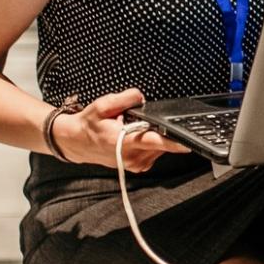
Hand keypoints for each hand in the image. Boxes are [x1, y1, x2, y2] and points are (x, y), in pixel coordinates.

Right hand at [51, 87, 191, 170]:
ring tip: (130, 130)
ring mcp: (135, 163)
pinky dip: (148, 143)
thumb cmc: (89, 124)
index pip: (154, 142)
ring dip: (151, 136)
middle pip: (160, 142)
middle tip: (134, 122)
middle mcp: (131, 156)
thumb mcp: (103, 105)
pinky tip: (134, 137)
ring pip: (158, 147)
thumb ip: (125, 98)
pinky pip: (153, 152)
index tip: (188, 142)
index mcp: (124, 141)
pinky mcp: (138, 166)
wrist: (76, 142)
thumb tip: (141, 97)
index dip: (174, 142)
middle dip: (155, 128)